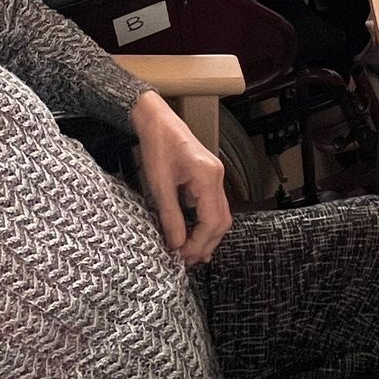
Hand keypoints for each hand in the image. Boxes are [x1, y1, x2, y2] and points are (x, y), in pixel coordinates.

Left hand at [132, 87, 232, 263]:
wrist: (156, 119)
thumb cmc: (157, 145)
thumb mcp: (159, 184)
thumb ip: (171, 216)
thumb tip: (177, 244)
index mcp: (208, 176)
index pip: (211, 221)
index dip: (198, 243)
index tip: (182, 256)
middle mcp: (217, 177)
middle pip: (221, 221)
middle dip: (205, 243)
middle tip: (186, 260)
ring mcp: (215, 175)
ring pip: (220, 215)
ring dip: (207, 235)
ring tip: (189, 253)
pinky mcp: (208, 176)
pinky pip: (213, 205)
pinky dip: (204, 223)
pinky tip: (192, 234)